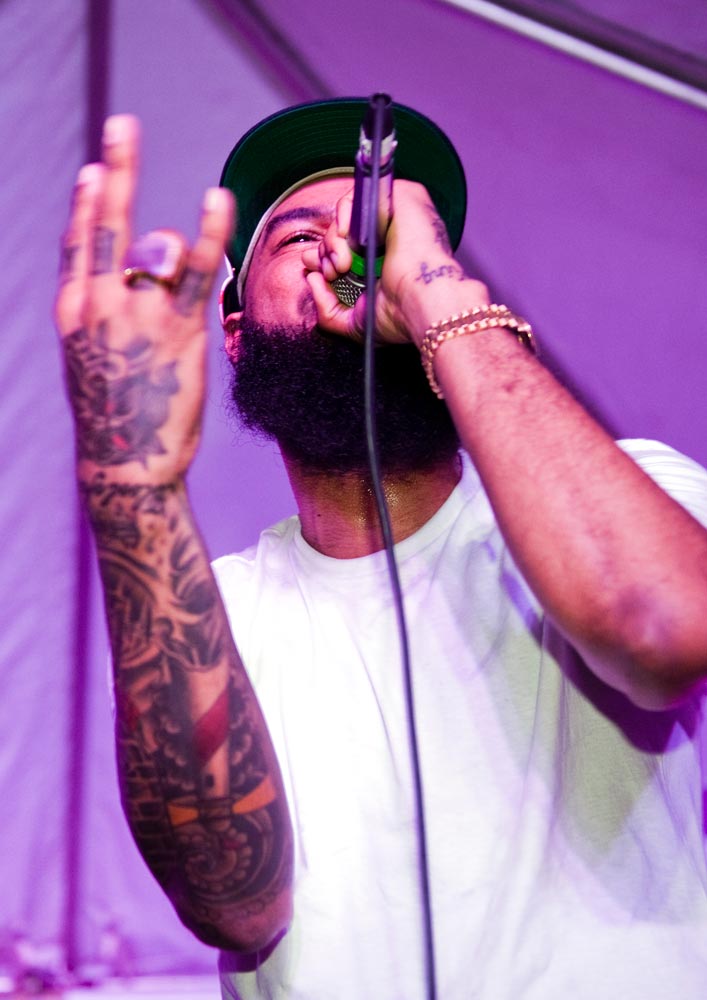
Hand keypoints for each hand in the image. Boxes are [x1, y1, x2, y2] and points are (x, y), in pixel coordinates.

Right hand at [54, 115, 233, 483]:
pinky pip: (196, 271)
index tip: (96, 170)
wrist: (126, 466)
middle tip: (123, 128)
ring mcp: (138, 316)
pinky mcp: (178, 330)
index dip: (87, 203)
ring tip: (185, 262)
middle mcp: (100, 305)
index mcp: (74, 312)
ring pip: (156, 250)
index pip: (78, 244)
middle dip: (117, 172)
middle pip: (107, 225)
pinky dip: (209, 232)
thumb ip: (107, 317)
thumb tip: (140, 280)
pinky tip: (217, 199)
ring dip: (173, 246)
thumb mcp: (93, 362)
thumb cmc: (117, 416)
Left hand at [302, 179, 487, 346]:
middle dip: (327, 253)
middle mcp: (390, 237)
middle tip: (336, 272)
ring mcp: (396, 216)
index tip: (321, 272)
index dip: (324, 256)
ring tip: (344, 264)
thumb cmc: (400, 316)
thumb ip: (326, 308)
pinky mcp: (402, 197)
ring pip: (347, 215)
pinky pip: (359, 194)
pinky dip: (344, 216)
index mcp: (383, 261)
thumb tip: (310, 276)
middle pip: (341, 231)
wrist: (422, 301)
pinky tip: (348, 239)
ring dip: (334, 241)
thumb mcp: (353, 323)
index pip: (344, 247)